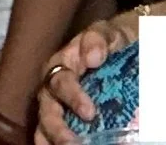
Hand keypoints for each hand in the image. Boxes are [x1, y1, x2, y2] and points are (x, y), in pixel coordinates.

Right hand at [36, 19, 134, 144]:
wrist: (122, 46)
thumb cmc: (111, 40)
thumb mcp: (107, 31)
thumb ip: (98, 39)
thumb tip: (93, 58)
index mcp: (60, 64)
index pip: (61, 83)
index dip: (73, 98)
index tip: (89, 112)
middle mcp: (52, 87)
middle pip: (47, 111)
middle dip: (58, 129)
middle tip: (73, 143)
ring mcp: (54, 105)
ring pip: (43, 127)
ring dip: (52, 140)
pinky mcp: (61, 120)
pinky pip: (48, 136)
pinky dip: (52, 144)